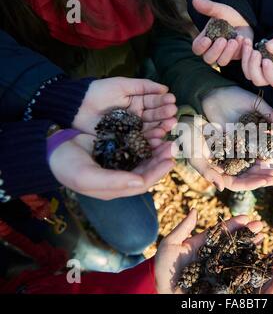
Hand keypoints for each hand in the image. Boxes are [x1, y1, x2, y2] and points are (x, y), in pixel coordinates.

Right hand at [49, 133, 174, 200]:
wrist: (50, 150)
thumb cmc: (67, 166)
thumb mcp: (88, 177)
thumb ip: (114, 181)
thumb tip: (140, 182)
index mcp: (115, 188)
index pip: (143, 183)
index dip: (158, 172)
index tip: (170, 160)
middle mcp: (120, 177)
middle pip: (147, 170)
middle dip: (161, 159)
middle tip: (173, 146)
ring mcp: (118, 163)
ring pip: (144, 158)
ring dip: (156, 150)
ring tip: (166, 138)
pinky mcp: (116, 149)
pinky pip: (136, 147)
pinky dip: (146, 141)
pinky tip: (153, 133)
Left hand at [73, 77, 177, 135]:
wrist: (78, 106)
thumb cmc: (99, 91)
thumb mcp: (122, 84)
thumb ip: (143, 86)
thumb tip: (165, 88)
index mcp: (138, 101)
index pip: (154, 102)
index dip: (163, 102)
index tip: (173, 102)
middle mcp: (138, 116)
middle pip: (155, 116)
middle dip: (165, 116)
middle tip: (173, 116)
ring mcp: (132, 128)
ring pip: (150, 129)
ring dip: (160, 128)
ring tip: (168, 127)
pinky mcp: (126, 139)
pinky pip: (139, 140)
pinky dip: (150, 140)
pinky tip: (158, 138)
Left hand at [155, 209, 272, 293]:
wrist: (161, 292)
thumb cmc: (163, 271)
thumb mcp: (169, 246)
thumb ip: (183, 229)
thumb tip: (195, 209)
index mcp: (207, 248)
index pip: (225, 234)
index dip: (236, 226)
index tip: (248, 218)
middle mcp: (218, 262)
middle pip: (240, 249)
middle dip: (253, 240)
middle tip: (262, 230)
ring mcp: (224, 278)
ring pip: (249, 269)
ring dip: (267, 265)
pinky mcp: (230, 292)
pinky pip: (252, 291)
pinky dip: (271, 287)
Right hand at [176, 115, 272, 191]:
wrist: (189, 118)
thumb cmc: (189, 138)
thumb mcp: (195, 156)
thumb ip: (207, 172)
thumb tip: (221, 188)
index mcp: (216, 173)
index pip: (236, 184)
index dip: (251, 184)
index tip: (265, 181)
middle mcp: (225, 167)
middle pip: (246, 177)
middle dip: (261, 178)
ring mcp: (231, 156)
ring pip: (250, 166)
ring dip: (263, 168)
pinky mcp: (236, 144)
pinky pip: (250, 151)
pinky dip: (260, 153)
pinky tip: (270, 153)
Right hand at [192, 0, 253, 65]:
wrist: (245, 20)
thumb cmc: (229, 16)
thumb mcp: (219, 10)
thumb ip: (208, 8)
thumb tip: (195, 0)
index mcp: (205, 40)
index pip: (197, 49)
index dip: (200, 47)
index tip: (207, 39)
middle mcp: (212, 49)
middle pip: (208, 59)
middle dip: (215, 51)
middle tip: (223, 40)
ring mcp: (224, 54)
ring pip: (221, 62)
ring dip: (227, 52)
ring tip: (234, 40)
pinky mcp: (235, 56)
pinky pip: (235, 58)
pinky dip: (239, 49)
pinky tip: (242, 39)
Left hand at [242, 34, 272, 87]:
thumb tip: (269, 47)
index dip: (269, 73)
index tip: (266, 60)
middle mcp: (269, 78)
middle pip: (258, 80)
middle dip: (254, 66)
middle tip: (256, 52)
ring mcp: (259, 74)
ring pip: (248, 74)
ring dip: (246, 59)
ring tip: (248, 44)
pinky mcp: (251, 68)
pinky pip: (244, 65)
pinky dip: (243, 54)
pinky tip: (246, 43)